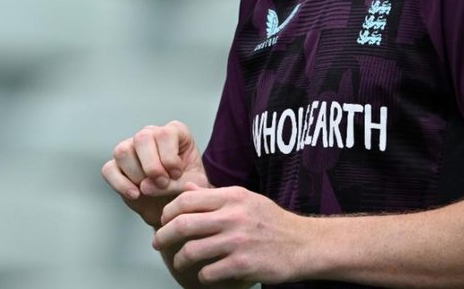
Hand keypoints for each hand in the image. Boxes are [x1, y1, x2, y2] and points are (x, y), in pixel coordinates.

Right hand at [102, 120, 208, 227]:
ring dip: (137, 175)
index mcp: (173, 132)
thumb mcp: (191, 185)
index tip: (176, 174)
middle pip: (142, 139)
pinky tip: (135, 195)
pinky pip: (109, 169)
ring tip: (150, 189)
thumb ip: (175, 184)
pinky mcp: (116, 165)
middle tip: (162, 183)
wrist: (174, 204)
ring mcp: (130, 147)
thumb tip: (143, 186)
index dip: (170, 157)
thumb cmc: (186, 188)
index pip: (165, 134)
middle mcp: (150, 134)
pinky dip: (120, 184)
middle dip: (152, 166)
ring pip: (123, 152)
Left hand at [153, 183, 308, 284]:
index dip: (169, 211)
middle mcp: (233, 217)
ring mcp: (238, 241)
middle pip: (183, 224)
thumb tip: (187, 188)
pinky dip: (202, 275)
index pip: (187, 200)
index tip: (164, 220)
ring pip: (192, 250)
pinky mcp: (243, 265)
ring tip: (179, 261)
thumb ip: (214, 195)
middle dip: (164, 235)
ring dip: (180, 259)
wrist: (305, 244)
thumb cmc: (273, 221)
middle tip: (158, 242)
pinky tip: (204, 274)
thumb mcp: (246, 199)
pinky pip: (209, 272)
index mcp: (232, 197)